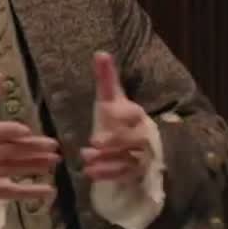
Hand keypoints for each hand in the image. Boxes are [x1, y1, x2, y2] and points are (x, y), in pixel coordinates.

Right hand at [0, 70, 58, 206]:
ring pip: (9, 170)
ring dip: (33, 166)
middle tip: (53, 145)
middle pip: (3, 151)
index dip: (6, 131)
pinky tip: (49, 190)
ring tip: (54, 160)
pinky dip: (30, 192)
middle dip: (29, 148)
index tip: (25, 130)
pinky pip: (10, 193)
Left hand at [81, 52, 153, 182]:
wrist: (135, 142)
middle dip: (114, 141)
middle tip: (93, 142)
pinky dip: (108, 175)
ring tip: (86, 160)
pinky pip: (125, 175)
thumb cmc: (119, 117)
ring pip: (129, 159)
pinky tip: (90, 173)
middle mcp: (141, 134)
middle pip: (133, 138)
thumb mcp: (111, 99)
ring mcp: (140, 154)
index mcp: (135, 114)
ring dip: (108, 161)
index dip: (120, 113)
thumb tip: (100, 53)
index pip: (132, 112)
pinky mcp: (136, 171)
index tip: (106, 111)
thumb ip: (106, 79)